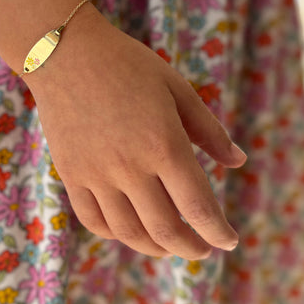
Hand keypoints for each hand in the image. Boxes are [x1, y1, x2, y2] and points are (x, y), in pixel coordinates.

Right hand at [24, 7, 245, 258]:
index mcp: (164, 144)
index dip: (217, 232)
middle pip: (166, 229)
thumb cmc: (127, 64)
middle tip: (202, 250)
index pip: (198, 206)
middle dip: (191, 247)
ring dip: (156, 248)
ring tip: (169, 246)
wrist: (64, 52)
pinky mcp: (71, 174)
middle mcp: (130, 167)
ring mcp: (96, 174)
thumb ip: (209, 130)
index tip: (229, 241)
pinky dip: (116, 234)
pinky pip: (94, 220)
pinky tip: (131, 229)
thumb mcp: (176, 89)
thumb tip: (239, 162)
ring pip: (129, 232)